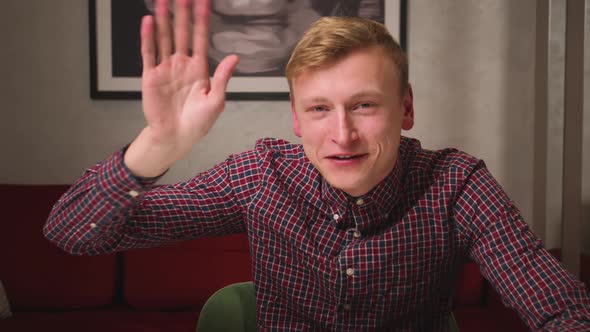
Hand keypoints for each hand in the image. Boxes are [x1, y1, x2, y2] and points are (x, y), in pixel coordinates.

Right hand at [124, 0, 238, 177]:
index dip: (202, 20)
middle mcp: (181, 65)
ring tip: (163, 1)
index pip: (200, 38)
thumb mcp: (216, 101)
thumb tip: (234, 57)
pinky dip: (148, 37)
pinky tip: (147, 21)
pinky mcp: (150, 76)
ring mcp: (165, 69)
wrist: (176, 138)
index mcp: (199, 69)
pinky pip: (149, 53)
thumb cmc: (197, 123)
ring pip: (164, 38)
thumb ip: (222, 78)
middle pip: (182, 33)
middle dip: (183, 13)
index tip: (204, 2)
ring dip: (163, 19)